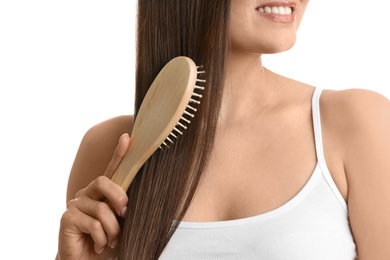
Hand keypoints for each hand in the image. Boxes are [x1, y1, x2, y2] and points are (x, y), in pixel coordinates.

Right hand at [58, 133, 130, 259]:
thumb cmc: (109, 242)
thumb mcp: (122, 224)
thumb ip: (125, 208)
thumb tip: (133, 200)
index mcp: (103, 192)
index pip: (111, 170)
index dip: (118, 154)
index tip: (127, 138)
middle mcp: (88, 193)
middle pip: (103, 181)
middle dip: (119, 198)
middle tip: (125, 216)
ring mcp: (76, 204)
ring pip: (102, 209)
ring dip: (113, 230)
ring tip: (111, 241)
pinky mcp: (67, 217)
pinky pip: (93, 224)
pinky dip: (101, 238)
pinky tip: (98, 245)